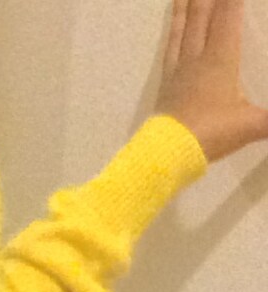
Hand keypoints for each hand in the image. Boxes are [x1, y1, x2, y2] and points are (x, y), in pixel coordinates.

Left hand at [155, 0, 267, 163]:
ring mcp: (179, 68)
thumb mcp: (251, 125)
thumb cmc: (212, 134)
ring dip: (185, 6)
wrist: (168, 153)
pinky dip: (173, 30)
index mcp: (220, 58)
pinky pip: (170, 47)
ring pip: (183, 27)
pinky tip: (173, 27)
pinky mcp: (165, 83)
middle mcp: (197, 56)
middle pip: (202, 14)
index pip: (228, 14)